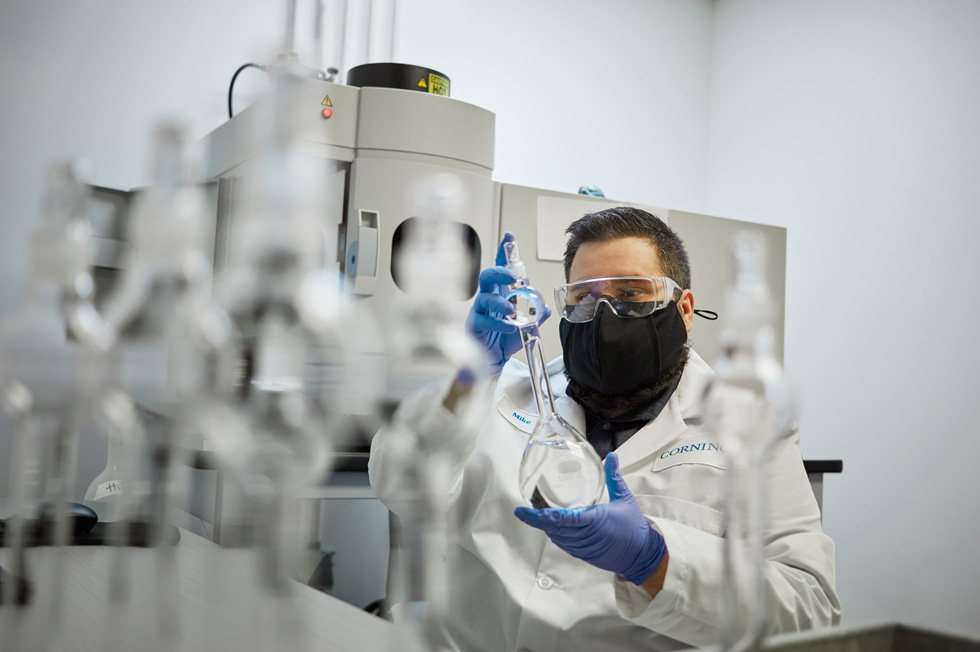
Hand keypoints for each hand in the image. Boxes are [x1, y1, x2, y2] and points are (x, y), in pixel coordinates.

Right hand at [465, 232, 549, 375]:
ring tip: (511, 310)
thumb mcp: (526, 327)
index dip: (504, 253)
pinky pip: (483, 320)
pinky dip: (498, 323)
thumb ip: (537, 317)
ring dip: (499, 303)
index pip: (501, 269)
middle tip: (512, 277)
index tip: (509, 239)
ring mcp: (480, 311)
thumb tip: (547, 309)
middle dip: (499, 272)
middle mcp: (488, 299)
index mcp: (501, 293)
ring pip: (484, 298)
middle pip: (488, 276)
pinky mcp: (474, 326)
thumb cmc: (503, 339)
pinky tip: (509, 328)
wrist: (493, 361)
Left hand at [514, 452, 666, 584]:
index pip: (563, 518)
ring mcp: (583, 547)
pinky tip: (550, 527)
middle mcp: (585, 536)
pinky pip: (564, 544)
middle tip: (522, 512)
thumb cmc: (634, 528)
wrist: (642, 555)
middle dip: (537, 521)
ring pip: (557, 538)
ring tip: (533, 516)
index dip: (543, 516)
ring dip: (545, 528)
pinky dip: (555, 535)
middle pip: (554, 529)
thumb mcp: (625, 498)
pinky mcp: (583, 554)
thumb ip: (614, 477)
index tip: (526, 511)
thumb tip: (612, 456)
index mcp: (594, 521)